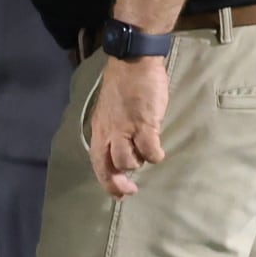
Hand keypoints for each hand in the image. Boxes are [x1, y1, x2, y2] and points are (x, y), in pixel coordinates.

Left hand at [89, 53, 171, 197]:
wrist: (132, 62)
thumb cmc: (125, 87)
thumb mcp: (111, 112)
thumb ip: (113, 130)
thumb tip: (122, 150)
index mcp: (99, 129)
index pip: (97, 162)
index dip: (106, 181)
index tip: (118, 193)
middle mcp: (108, 131)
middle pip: (107, 167)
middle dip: (118, 184)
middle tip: (130, 189)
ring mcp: (125, 127)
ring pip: (126, 160)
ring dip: (139, 162)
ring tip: (146, 153)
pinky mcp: (144, 122)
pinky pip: (149, 149)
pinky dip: (155, 154)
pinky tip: (158, 149)